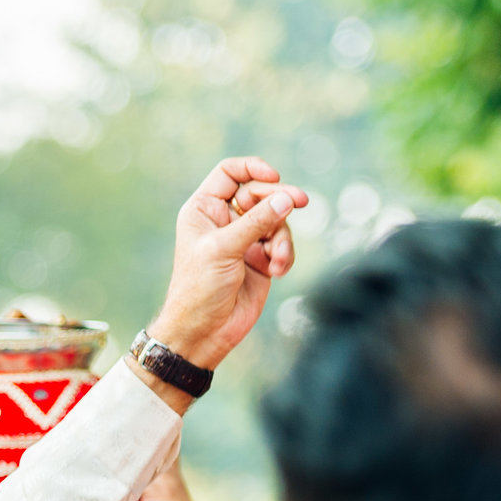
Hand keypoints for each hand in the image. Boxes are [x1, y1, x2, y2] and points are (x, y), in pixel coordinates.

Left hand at [147, 158, 308, 373]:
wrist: (203, 332)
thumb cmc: (200, 289)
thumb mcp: (224, 249)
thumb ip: (256, 221)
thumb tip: (287, 198)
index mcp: (204, 209)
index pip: (229, 173)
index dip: (252, 168)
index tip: (273, 175)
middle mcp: (224, 220)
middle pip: (260, 193)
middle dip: (279, 199)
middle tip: (301, 202)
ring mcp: (244, 239)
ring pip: (276, 220)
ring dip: (282, 238)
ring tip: (276, 260)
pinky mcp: (260, 259)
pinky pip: (282, 244)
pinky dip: (284, 255)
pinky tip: (277, 272)